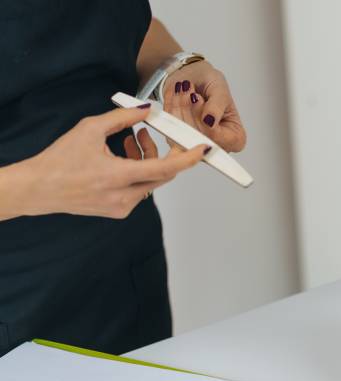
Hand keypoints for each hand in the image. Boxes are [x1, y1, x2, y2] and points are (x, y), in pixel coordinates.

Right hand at [18, 107, 205, 218]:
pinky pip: (139, 189)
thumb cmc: (60, 160)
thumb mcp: (89, 130)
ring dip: (147, 160)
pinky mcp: (119, 211)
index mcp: (118, 176)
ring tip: (131, 140)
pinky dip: (138, 172)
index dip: (188, 159)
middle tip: (153, 134)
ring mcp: (122, 207)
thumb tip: (146, 109)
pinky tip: (123, 157)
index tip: (203, 150)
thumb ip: (122, 118)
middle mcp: (124, 196)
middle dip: (162, 152)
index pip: (165, 168)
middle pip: (162, 174)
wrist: (39, 188)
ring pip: (151, 181)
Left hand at [164, 61, 245, 151]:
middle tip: (190, 91)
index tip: (199, 99)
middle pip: (198, 138)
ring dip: (179, 107)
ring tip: (183, 89)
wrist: (192, 77)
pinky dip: (170, 109)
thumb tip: (210, 121)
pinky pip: (169, 130)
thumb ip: (217, 106)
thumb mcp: (220, 89)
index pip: (218, 138)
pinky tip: (175, 96)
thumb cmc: (211, 84)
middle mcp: (216, 145)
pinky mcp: (178, 140)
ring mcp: (197, 145)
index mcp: (234, 137)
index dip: (205, 121)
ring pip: (182, 135)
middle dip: (190, 111)